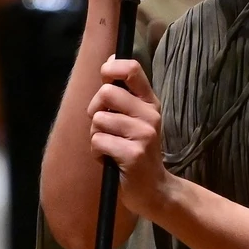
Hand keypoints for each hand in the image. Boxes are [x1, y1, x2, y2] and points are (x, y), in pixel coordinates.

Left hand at [87, 56, 169, 218]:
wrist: (154, 188)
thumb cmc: (138, 149)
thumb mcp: (136, 118)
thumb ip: (123, 92)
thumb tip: (109, 59)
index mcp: (151, 102)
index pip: (133, 69)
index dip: (111, 68)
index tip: (105, 76)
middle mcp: (151, 114)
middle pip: (106, 93)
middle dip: (95, 109)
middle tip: (103, 125)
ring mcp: (144, 134)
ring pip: (99, 120)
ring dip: (96, 135)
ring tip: (110, 145)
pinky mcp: (133, 154)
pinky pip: (98, 142)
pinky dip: (97, 152)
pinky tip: (110, 158)